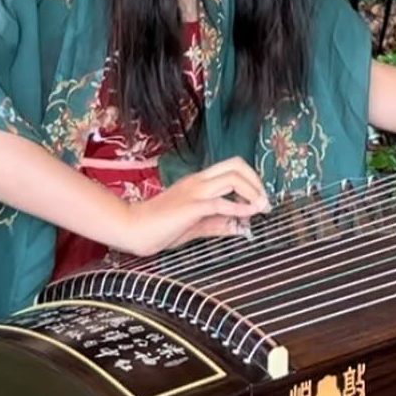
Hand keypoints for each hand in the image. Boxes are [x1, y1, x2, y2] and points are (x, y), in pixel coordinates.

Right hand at [118, 157, 270, 255]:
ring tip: (261, 208)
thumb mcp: (196, 226)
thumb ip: (219, 224)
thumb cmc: (159, 227)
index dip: (252, 180)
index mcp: (199, 182)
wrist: (131, 229)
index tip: (261, 199)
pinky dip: (240, 208)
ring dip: (253, 192)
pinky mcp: (190, 207)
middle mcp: (198, 181)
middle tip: (264, 202)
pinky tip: (249, 216)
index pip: (233, 167)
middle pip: (236, 165)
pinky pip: (220, 202)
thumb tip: (242, 228)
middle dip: (257, 181)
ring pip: (232, 178)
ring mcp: (194, 192)